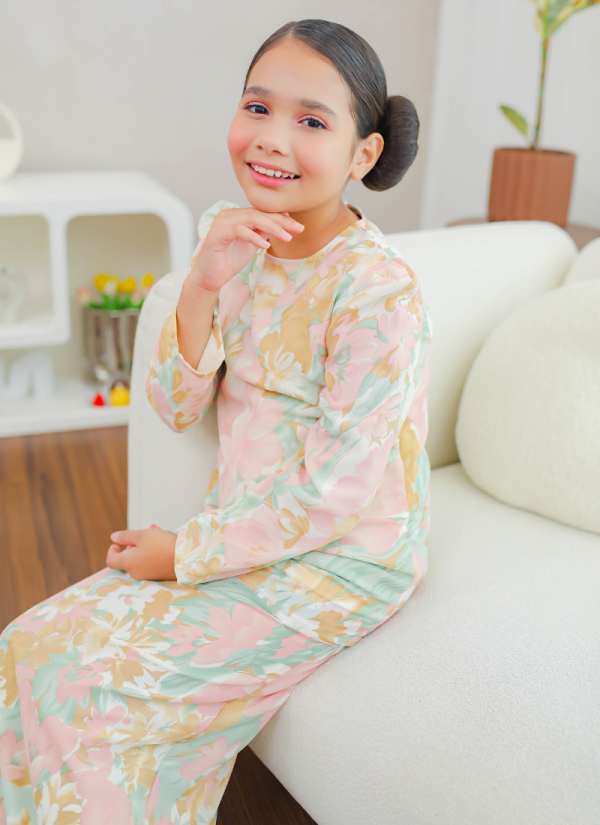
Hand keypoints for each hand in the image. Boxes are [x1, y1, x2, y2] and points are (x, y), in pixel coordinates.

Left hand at [106, 524, 177, 580]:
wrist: (185, 558)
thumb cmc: (161, 544)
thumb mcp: (142, 535)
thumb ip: (125, 536)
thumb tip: (113, 538)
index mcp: (128, 562)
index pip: (111, 561)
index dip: (111, 551)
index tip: (117, 544)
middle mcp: (135, 572)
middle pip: (128, 558)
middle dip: (134, 543)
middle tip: (145, 531)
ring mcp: (147, 575)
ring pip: (141, 558)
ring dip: (145, 544)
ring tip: (156, 530)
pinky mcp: (158, 575)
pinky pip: (150, 562)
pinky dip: (152, 552)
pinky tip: (163, 539)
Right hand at [188, 207, 303, 294]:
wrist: (210, 278)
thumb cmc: (230, 261)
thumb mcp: (253, 244)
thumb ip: (264, 232)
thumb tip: (283, 222)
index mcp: (238, 215)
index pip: (263, 213)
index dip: (282, 218)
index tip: (299, 227)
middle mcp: (229, 214)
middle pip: (259, 213)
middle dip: (281, 221)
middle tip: (298, 229)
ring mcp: (222, 222)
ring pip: (251, 219)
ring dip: (272, 227)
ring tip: (287, 237)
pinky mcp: (217, 233)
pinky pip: (239, 231)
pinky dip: (254, 237)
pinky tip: (265, 246)